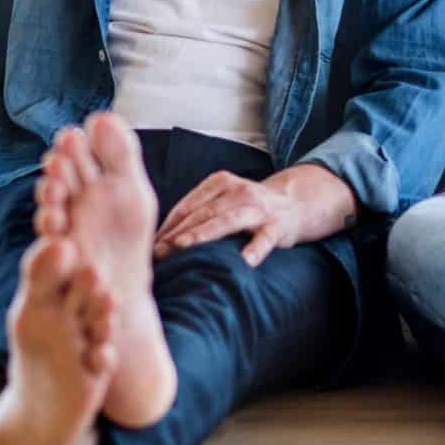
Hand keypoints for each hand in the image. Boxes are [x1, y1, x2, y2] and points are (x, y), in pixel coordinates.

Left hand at [153, 166, 350, 266]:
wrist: (294, 203)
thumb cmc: (248, 207)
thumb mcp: (223, 199)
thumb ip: (197, 212)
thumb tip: (158, 240)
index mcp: (220, 183)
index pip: (187, 206)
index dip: (167, 226)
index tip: (150, 245)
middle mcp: (237, 191)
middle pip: (202, 212)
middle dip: (177, 233)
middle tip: (157, 252)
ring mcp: (258, 208)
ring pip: (227, 220)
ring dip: (204, 234)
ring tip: (186, 247)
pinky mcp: (276, 225)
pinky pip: (265, 238)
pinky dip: (255, 248)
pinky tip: (246, 261)